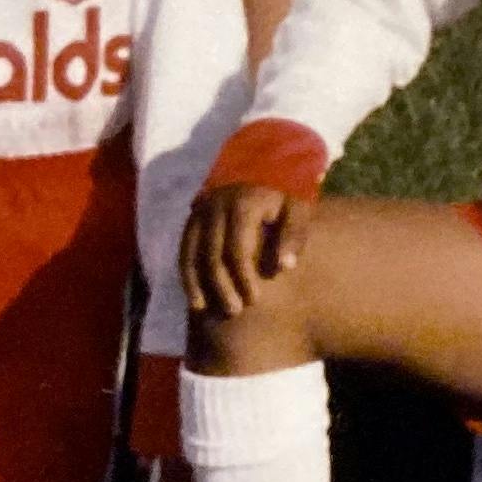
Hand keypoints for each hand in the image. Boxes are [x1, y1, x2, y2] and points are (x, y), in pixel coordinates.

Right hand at [180, 181, 306, 320]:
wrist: (261, 170)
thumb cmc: (283, 197)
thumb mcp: (297, 209)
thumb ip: (293, 235)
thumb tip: (285, 266)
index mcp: (243, 203)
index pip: (238, 248)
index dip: (244, 277)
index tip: (254, 299)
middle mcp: (216, 206)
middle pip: (213, 255)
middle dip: (222, 286)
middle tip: (235, 311)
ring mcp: (200, 212)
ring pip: (193, 255)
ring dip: (200, 286)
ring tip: (211, 311)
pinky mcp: (192, 220)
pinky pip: (184, 252)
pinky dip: (188, 278)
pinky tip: (196, 301)